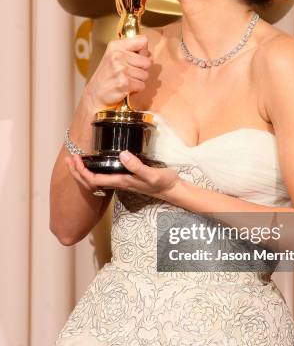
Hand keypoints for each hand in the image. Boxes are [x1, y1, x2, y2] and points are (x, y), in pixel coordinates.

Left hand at [65, 151, 180, 198]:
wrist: (172, 190)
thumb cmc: (163, 183)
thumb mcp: (151, 174)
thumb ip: (137, 166)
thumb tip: (122, 155)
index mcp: (121, 182)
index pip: (93, 180)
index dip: (81, 171)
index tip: (75, 159)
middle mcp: (118, 183)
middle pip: (90, 182)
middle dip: (77, 172)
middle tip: (69, 158)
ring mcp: (122, 182)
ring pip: (95, 180)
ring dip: (83, 172)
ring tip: (76, 161)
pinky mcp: (126, 179)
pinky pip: (104, 177)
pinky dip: (94, 171)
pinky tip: (95, 164)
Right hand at [84, 36, 151, 110]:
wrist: (95, 94)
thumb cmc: (107, 76)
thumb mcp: (115, 56)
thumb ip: (132, 51)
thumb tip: (149, 54)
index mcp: (116, 46)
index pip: (143, 41)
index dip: (143, 51)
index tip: (135, 58)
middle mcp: (118, 55)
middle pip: (147, 61)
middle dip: (141, 70)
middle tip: (128, 73)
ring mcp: (121, 69)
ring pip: (145, 75)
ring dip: (138, 80)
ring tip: (126, 80)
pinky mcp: (124, 82)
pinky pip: (142, 85)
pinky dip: (136, 89)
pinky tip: (126, 88)